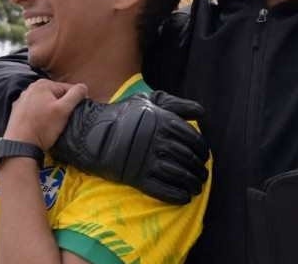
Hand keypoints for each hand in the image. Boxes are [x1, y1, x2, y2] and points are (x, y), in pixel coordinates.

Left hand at [6, 80, 88, 150]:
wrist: (20, 145)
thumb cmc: (42, 127)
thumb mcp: (64, 110)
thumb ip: (76, 94)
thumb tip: (83, 87)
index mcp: (43, 84)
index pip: (68, 89)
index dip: (75, 101)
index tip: (75, 113)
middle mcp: (31, 88)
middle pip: (56, 95)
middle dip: (61, 106)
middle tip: (62, 121)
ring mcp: (22, 100)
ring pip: (45, 103)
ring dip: (50, 111)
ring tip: (51, 125)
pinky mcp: (17, 111)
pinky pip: (35, 110)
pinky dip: (40, 116)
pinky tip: (41, 126)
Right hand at [51, 91, 209, 204]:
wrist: (92, 134)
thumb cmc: (123, 115)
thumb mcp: (148, 101)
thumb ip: (176, 104)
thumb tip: (201, 112)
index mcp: (163, 121)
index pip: (192, 138)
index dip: (202, 149)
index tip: (204, 155)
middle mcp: (158, 141)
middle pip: (188, 158)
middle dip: (200, 168)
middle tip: (203, 174)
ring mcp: (148, 160)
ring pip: (179, 175)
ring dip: (192, 183)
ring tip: (197, 187)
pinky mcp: (138, 178)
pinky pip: (163, 189)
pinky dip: (178, 195)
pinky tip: (185, 197)